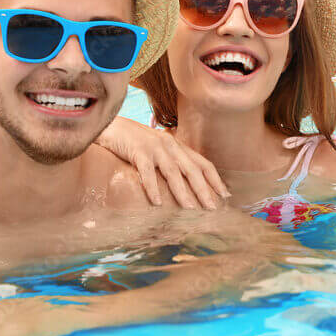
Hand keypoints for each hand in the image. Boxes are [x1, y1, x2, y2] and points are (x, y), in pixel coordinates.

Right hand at [96, 116, 228, 209]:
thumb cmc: (134, 142)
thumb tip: (184, 186)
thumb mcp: (158, 150)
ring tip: (190, 208)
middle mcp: (170, 145)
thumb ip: (171, 163)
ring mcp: (155, 147)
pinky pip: (147, 172)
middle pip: (192, 170)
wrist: (111, 126)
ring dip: (182, 191)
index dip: (215, 179)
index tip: (225, 195)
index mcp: (178, 146)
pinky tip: (157, 202)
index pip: (203, 163)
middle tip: (212, 208)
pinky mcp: (138, 151)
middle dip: (204, 190)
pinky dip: (153, 187)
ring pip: (173, 172)